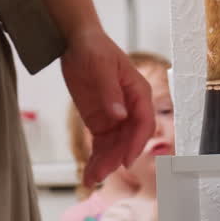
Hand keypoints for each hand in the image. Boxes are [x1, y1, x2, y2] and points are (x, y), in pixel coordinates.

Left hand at [61, 27, 154, 185]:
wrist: (76, 42)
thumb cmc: (93, 48)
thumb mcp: (100, 66)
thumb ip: (110, 92)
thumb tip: (120, 115)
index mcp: (139, 93)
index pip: (144, 123)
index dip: (136, 142)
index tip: (125, 159)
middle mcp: (131, 109)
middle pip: (129, 140)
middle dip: (116, 158)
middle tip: (101, 173)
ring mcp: (116, 118)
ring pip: (114, 147)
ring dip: (104, 163)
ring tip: (90, 178)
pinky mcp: (100, 122)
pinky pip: (101, 145)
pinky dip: (96, 159)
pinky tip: (88, 174)